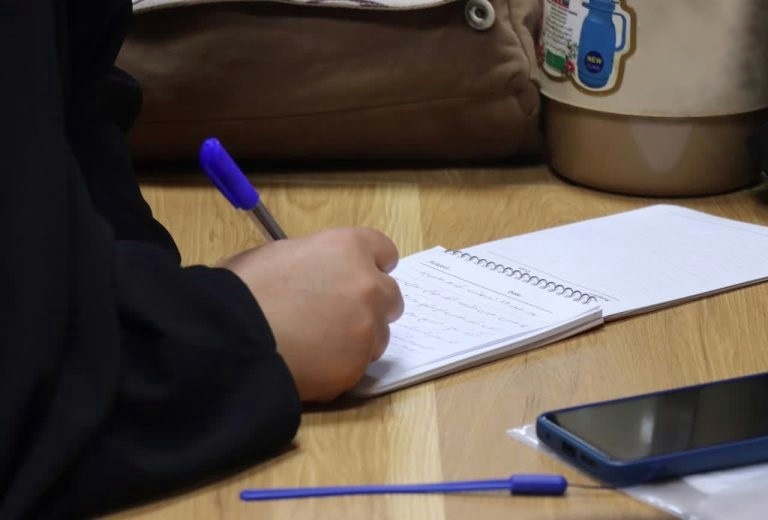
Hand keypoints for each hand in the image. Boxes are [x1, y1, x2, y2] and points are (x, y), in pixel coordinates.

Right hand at [219, 227, 403, 401]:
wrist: (229, 338)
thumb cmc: (241, 289)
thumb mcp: (276, 254)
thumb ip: (314, 261)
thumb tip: (318, 273)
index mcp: (348, 248)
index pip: (385, 252)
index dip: (371, 266)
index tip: (360, 276)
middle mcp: (367, 285)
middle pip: (390, 296)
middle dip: (371, 305)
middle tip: (338, 316)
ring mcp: (366, 328)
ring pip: (378, 335)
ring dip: (358, 339)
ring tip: (317, 344)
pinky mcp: (356, 366)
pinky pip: (357, 366)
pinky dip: (339, 366)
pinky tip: (309, 364)